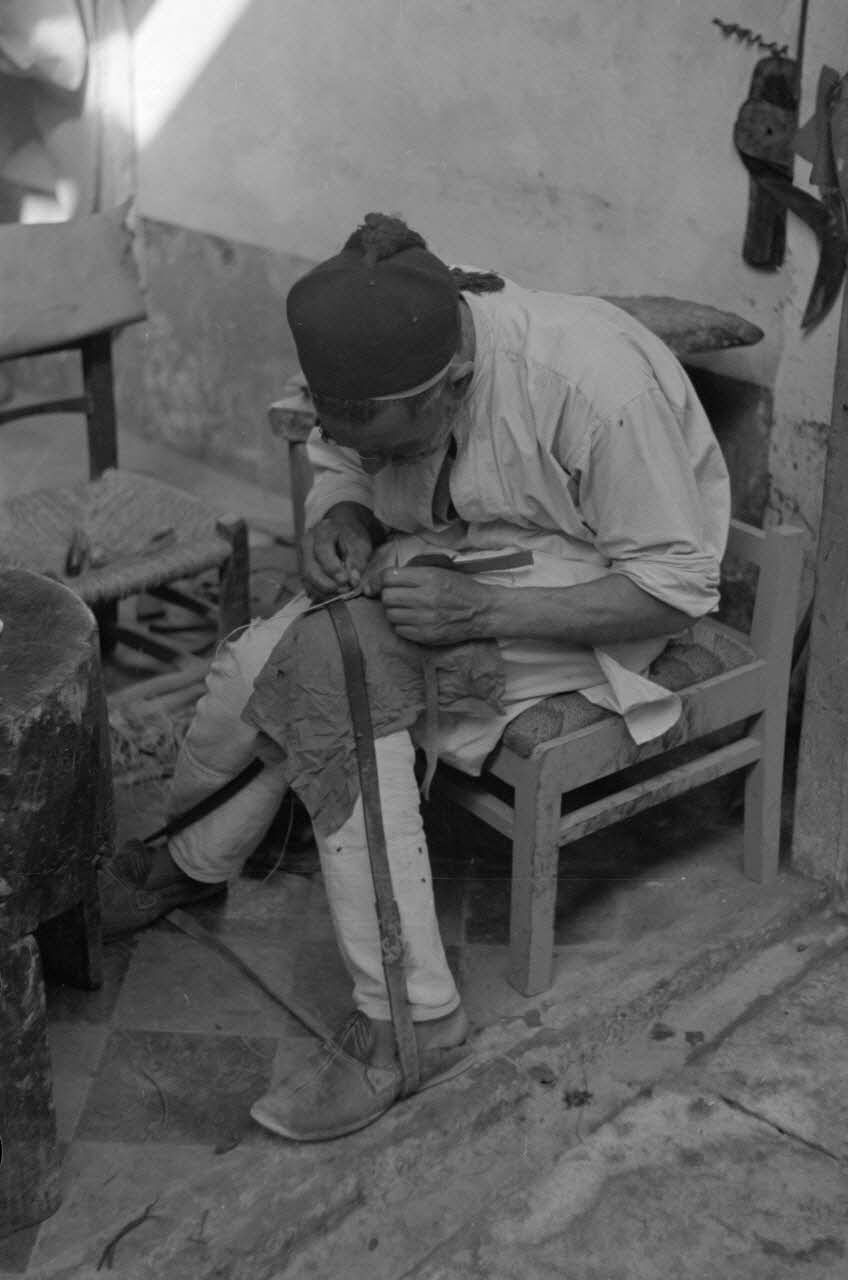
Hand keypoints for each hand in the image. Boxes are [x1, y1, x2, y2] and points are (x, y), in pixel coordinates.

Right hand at [300, 505, 374, 598]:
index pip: (322, 551)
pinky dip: (320, 592)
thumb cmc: (353, 537)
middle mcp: (307, 542)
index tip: (345, 580)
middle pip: (309, 568)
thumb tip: (353, 581)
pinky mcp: (302, 568)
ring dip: (323, 591)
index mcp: (322, 531)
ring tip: (341, 593)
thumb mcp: (360, 544)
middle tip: (343, 591)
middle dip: (326, 584)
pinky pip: (307, 584)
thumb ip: (357, 562)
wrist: (343, 530)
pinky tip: (333, 594)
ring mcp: (302, 556)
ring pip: (306, 579)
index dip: (333, 568)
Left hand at [378, 566, 493, 644]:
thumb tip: (384, 579)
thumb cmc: (461, 589)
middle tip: (398, 596)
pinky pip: (399, 630)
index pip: (389, 577)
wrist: (483, 611)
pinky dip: (402, 625)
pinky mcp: (426, 635)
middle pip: (387, 597)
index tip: (383, 583)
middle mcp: (426, 597)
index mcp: (429, 577)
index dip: (381, 580)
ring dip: (394, 611)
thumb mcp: (440, 571)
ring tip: (407, 609)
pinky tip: (413, 620)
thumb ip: (413, 573)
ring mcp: (425, 619)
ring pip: (390, 615)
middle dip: (388, 596)